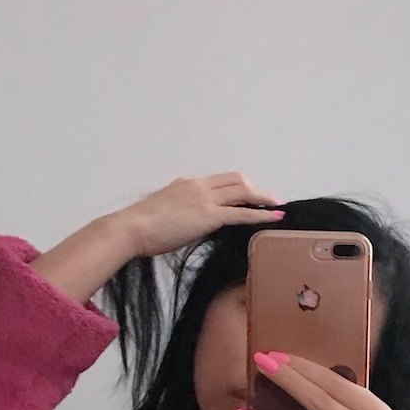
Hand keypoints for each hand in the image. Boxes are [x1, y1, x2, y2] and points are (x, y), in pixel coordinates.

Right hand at [114, 172, 283, 257]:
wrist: (131, 229)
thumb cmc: (140, 228)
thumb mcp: (162, 212)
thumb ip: (178, 212)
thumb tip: (186, 222)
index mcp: (186, 184)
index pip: (219, 181)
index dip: (238, 186)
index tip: (249, 194)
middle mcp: (198, 186)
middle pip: (236, 180)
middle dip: (255, 189)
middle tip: (269, 200)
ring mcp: (205, 199)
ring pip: (243, 192)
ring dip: (263, 199)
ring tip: (278, 207)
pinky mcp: (209, 215)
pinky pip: (242, 212)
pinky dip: (262, 214)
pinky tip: (275, 217)